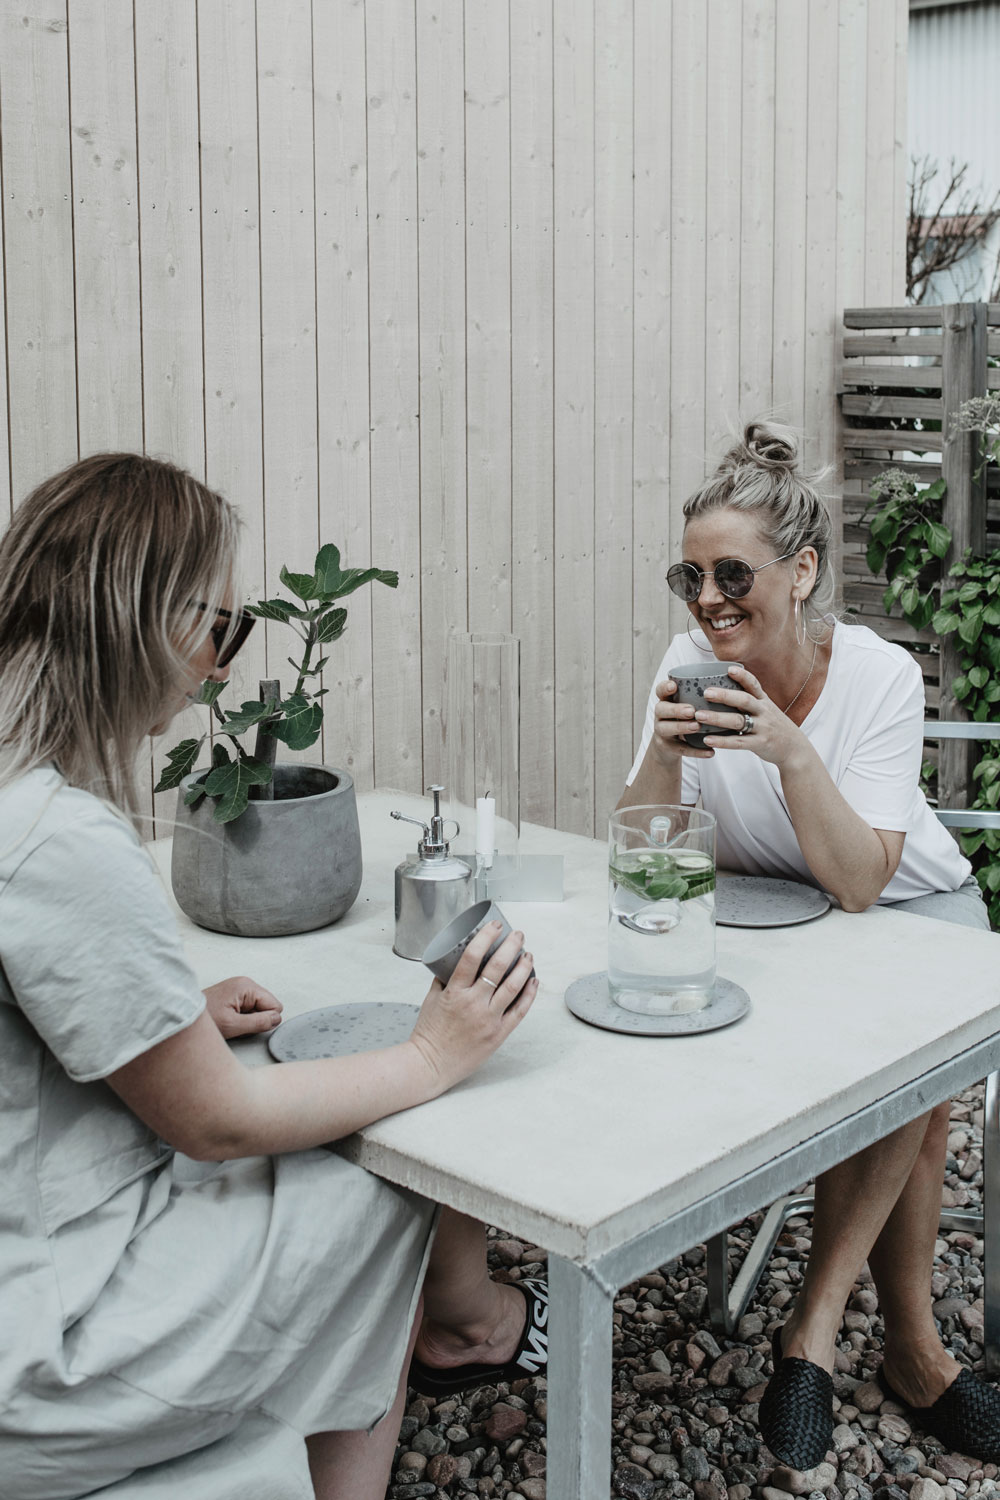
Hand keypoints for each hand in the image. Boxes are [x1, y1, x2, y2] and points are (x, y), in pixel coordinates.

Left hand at [203, 976, 282, 1038]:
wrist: (183, 1017)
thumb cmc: (204, 1019)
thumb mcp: (233, 1025)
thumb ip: (258, 1022)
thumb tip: (276, 1019)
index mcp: (246, 986)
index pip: (275, 1005)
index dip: (264, 1020)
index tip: (246, 1024)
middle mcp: (244, 983)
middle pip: (267, 1006)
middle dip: (256, 1019)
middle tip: (237, 1023)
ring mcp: (239, 988)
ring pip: (259, 1009)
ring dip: (248, 1019)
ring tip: (231, 1021)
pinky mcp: (233, 995)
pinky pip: (249, 1009)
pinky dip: (241, 1017)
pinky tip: (228, 1019)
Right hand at [407, 920, 537, 1093]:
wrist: (431, 1065)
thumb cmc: (429, 1034)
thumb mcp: (431, 1000)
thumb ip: (443, 980)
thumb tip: (454, 963)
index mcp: (455, 992)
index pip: (473, 957)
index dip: (486, 937)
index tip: (495, 926)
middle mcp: (473, 1004)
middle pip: (497, 967)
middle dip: (511, 946)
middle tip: (518, 936)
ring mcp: (488, 1019)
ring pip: (513, 987)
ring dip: (524, 967)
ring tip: (528, 955)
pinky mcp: (498, 1034)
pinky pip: (519, 1011)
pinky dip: (529, 994)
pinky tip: (534, 981)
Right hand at [648, 677, 715, 762]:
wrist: (670, 745)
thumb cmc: (685, 718)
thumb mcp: (687, 704)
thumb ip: (701, 693)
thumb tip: (734, 673)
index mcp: (666, 700)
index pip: (660, 690)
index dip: (665, 687)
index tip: (674, 686)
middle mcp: (660, 714)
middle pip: (661, 709)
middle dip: (676, 709)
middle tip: (691, 710)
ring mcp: (662, 731)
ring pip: (666, 729)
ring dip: (682, 727)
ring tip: (698, 727)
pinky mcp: (667, 748)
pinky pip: (681, 750)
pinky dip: (696, 752)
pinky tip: (711, 752)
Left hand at [696, 664, 807, 766]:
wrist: (795, 749)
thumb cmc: (774, 727)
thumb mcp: (767, 710)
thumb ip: (750, 701)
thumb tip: (723, 690)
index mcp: (764, 701)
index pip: (754, 685)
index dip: (742, 676)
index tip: (729, 668)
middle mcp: (764, 712)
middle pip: (744, 700)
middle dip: (725, 696)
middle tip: (706, 692)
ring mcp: (763, 728)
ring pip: (738, 721)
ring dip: (717, 718)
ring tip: (699, 716)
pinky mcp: (760, 744)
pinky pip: (739, 742)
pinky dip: (722, 741)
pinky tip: (707, 739)